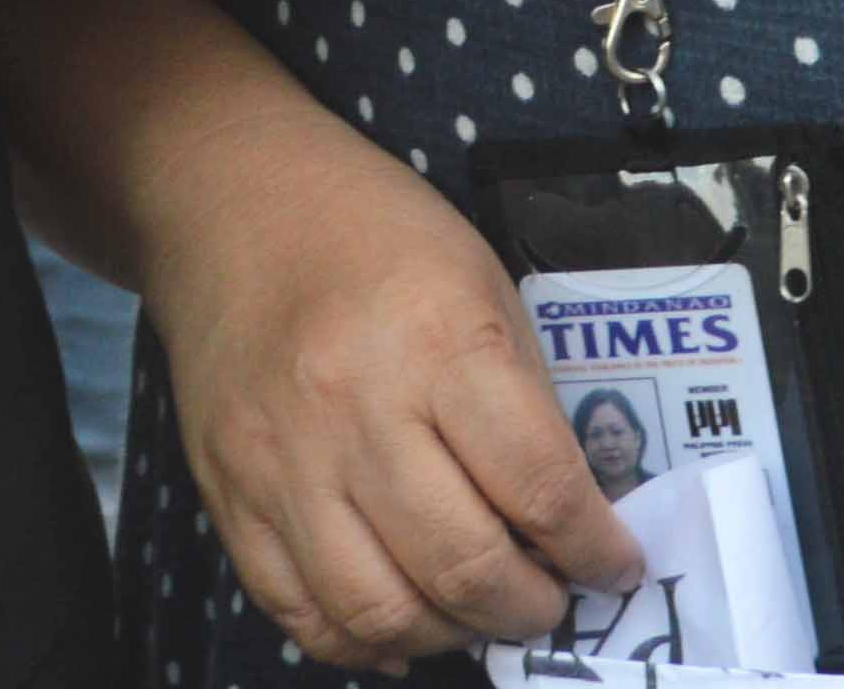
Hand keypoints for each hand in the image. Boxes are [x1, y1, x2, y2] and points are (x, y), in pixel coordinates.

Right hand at [150, 101, 641, 667]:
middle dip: (530, 608)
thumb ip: (524, 402)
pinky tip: (405, 625)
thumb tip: (571, 517)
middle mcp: (355, 409)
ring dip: (452, 635)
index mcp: (439, 341)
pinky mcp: (228, 495)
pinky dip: (362, 641)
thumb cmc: (376, 236)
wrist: (234, 202)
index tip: (615, 566)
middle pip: (462, 563)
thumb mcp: (483, 283)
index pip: (538, 486)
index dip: (594, 549)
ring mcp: (282, 462)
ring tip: (482, 613)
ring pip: (380, 609)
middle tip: (553, 602)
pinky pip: (297, 610)